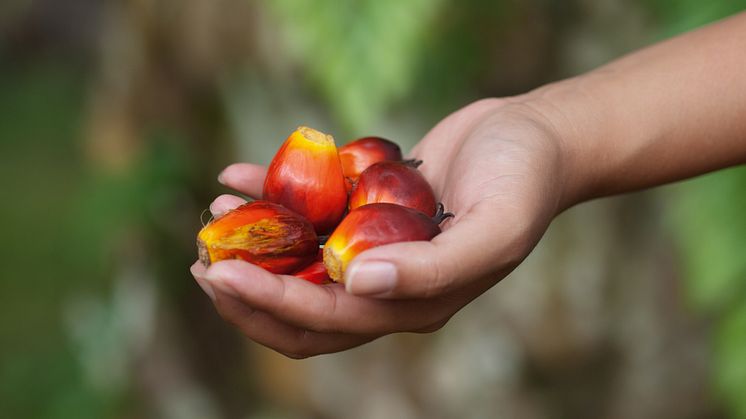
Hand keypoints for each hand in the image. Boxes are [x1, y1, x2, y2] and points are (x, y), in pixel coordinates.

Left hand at [190, 97, 570, 357]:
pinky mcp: (368, 210)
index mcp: (413, 305)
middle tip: (201, 259)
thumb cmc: (524, 183)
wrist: (536, 138)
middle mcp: (386, 286)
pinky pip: (311, 212)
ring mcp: (375, 248)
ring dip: (253, 245)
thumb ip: (432, 270)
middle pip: (301, 309)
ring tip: (213, 215)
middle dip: (247, 292)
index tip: (220, 273)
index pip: (327, 321)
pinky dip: (272, 197)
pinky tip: (239, 174)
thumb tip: (356, 284)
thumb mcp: (494, 229)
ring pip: (298, 263)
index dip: (270, 303)